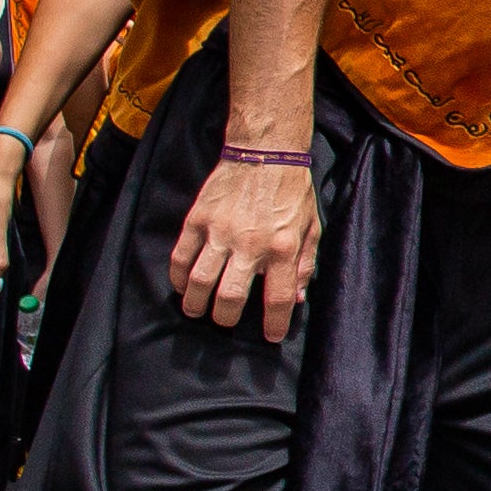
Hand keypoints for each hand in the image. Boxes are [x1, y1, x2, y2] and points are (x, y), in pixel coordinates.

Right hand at [171, 157, 321, 341]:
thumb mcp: (312, 228)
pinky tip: (182, 285)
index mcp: (284, 248)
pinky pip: (181, 255)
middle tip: (224, 321)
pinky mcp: (198, 219)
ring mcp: (220, 232)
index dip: (274, 324)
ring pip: (199, 280)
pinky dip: (177, 276)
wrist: (265, 153)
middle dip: (225, 318)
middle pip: (230, 296)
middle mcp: (251, 244)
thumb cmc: (292, 192)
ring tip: (196, 310)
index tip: (270, 337)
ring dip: (195, 302)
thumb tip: (298, 298)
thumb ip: (305, 264)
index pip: (278, 298)